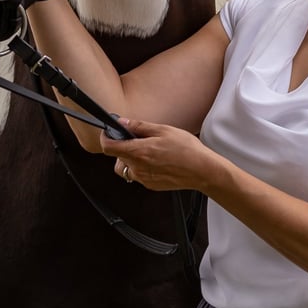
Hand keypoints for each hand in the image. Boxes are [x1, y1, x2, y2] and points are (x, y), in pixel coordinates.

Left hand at [100, 118, 219, 191]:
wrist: (202, 170)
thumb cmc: (186, 149)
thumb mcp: (163, 130)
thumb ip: (139, 127)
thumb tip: (122, 122)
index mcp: (138, 152)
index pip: (109, 148)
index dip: (105, 138)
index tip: (108, 133)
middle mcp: (138, 168)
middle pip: (117, 157)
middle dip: (122, 147)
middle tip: (137, 139)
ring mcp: (143, 179)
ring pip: (126, 167)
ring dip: (131, 158)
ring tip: (148, 150)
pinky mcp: (150, 185)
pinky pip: (138, 175)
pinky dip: (141, 167)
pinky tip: (157, 160)